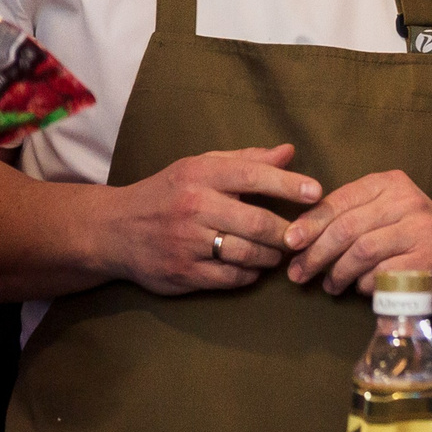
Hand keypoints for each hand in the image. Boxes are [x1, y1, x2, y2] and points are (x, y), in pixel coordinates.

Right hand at [103, 146, 321, 294]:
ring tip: (279, 251)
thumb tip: (289, 152)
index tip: (316, 192)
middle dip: (288, 232)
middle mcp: (194, 207)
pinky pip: (231, 279)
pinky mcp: (184, 273)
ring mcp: (188, 243)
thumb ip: (246, 160)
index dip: (288, 184)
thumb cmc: (167, 192)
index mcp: (200, 174)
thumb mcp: (199, 166)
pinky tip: (253, 267)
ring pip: (248, 254)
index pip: (252, 176)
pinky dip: (250, 275)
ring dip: (272, 256)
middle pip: (257, 222)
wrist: (115, 229)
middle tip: (303, 235)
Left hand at [282, 170, 431, 305]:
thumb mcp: (387, 214)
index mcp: (391, 183)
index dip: (310, 222)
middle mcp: (407, 201)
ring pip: (360, 252)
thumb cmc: (415, 240)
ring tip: (329, 286)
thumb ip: (351, 216)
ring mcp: (420, 230)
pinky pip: (380, 275)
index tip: (289, 242)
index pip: (340, 200)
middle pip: (346, 228)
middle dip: (316, 253)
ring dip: (337, 273)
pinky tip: (360, 289)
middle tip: (299, 273)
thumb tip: (299, 235)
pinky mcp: (427, 261)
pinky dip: (363, 286)